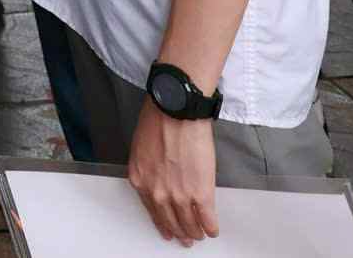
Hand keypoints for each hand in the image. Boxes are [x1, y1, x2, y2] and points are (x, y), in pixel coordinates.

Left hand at [127, 100, 218, 245]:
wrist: (176, 113)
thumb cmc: (158, 121)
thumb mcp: (141, 149)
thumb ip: (149, 170)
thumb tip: (159, 179)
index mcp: (140, 180)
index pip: (152, 210)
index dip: (162, 223)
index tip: (167, 230)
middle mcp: (157, 192)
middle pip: (170, 220)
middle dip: (179, 231)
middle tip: (185, 238)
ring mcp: (179, 195)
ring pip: (188, 223)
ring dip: (195, 232)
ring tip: (199, 235)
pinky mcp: (200, 193)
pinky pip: (207, 218)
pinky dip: (211, 226)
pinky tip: (212, 230)